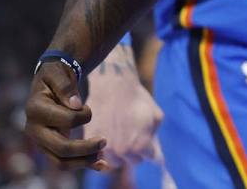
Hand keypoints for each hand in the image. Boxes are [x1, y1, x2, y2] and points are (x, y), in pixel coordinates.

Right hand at [24, 60, 108, 170]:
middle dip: (85, 148)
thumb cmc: (54, 75)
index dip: (82, 116)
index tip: (87, 107)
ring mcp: (41, 141)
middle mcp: (33, 129)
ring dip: (84, 162)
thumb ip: (65, 86)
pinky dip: (82, 164)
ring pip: (60, 162)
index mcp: (35, 109)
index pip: (64, 120)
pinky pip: (63, 162)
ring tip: (103, 158)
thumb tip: (75, 105)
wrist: (48, 83)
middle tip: (105, 140)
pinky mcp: (49, 146)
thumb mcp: (58, 72)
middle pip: (61, 148)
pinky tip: (102, 165)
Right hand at [84, 44, 164, 167]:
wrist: (113, 85)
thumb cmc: (137, 99)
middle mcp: (122, 151)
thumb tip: (156, 154)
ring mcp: (104, 147)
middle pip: (131, 161)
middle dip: (134, 151)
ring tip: (120, 136)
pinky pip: (98, 153)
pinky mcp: (89, 141)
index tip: (147, 144)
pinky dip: (103, 148)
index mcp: (140, 146)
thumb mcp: (156, 116)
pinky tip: (107, 134)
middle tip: (133, 136)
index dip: (149, 149)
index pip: (148, 158)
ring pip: (114, 161)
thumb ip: (155, 136)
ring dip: (118, 153)